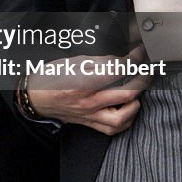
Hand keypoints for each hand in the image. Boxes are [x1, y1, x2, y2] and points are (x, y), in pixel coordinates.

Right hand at [27, 44, 150, 134]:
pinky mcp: (90, 124)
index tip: (138, 53)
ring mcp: (90, 116)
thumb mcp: (72, 61)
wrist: (35, 98)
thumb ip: (98, 62)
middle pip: (126, 94)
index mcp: (83, 83)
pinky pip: (114, 128)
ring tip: (136, 92)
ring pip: (123, 117)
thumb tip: (118, 60)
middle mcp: (88, 102)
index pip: (117, 71)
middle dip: (142, 80)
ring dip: (135, 103)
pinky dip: (126, 118)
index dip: (133, 59)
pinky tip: (127, 107)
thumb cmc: (50, 78)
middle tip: (146, 70)